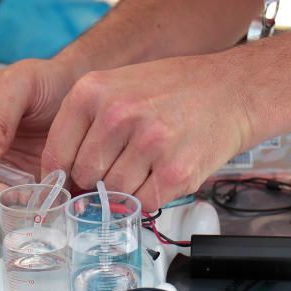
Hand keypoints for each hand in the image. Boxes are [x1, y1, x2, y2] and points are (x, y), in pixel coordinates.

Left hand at [41, 52, 256, 211]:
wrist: (233, 89)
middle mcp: (118, 114)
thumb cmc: (175, 90)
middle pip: (85, 177)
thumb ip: (86, 125)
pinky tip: (164, 171)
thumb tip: (61, 176)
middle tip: (123, 164)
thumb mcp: (118, 87)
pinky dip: (152, 196)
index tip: (69, 183)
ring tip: (149, 163)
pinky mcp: (176, 171)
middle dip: (99, 180)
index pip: (57, 154)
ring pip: (114, 193)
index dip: (61, 176)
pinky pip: (144, 203)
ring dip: (129, 188)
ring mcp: (148, 143)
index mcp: (93, 91)